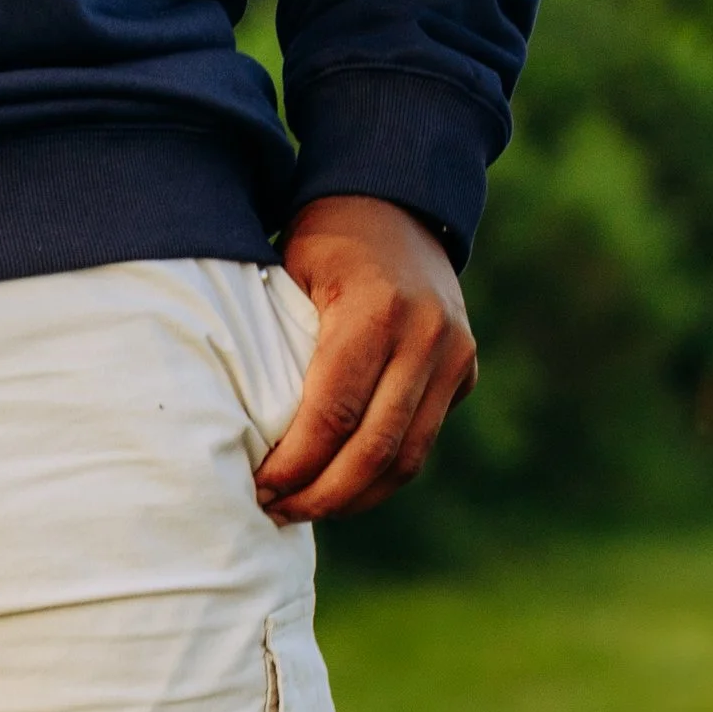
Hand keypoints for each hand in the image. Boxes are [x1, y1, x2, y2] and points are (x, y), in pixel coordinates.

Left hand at [255, 196, 476, 524]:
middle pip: (374, 449)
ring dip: (355, 497)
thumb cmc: (328, 236)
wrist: (399, 200)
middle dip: (322, 494)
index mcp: (375, 310)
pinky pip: (424, 439)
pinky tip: (345, 489)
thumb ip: (284, 343)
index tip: (259, 486)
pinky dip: (385, 473)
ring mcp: (454, 355)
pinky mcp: (465, 370)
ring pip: (407, 458)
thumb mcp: (294, 271)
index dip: (295, 463)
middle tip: (276, 511)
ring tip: (306, 510)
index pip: (333, 413)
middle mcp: (425, 337)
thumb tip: (246, 426)